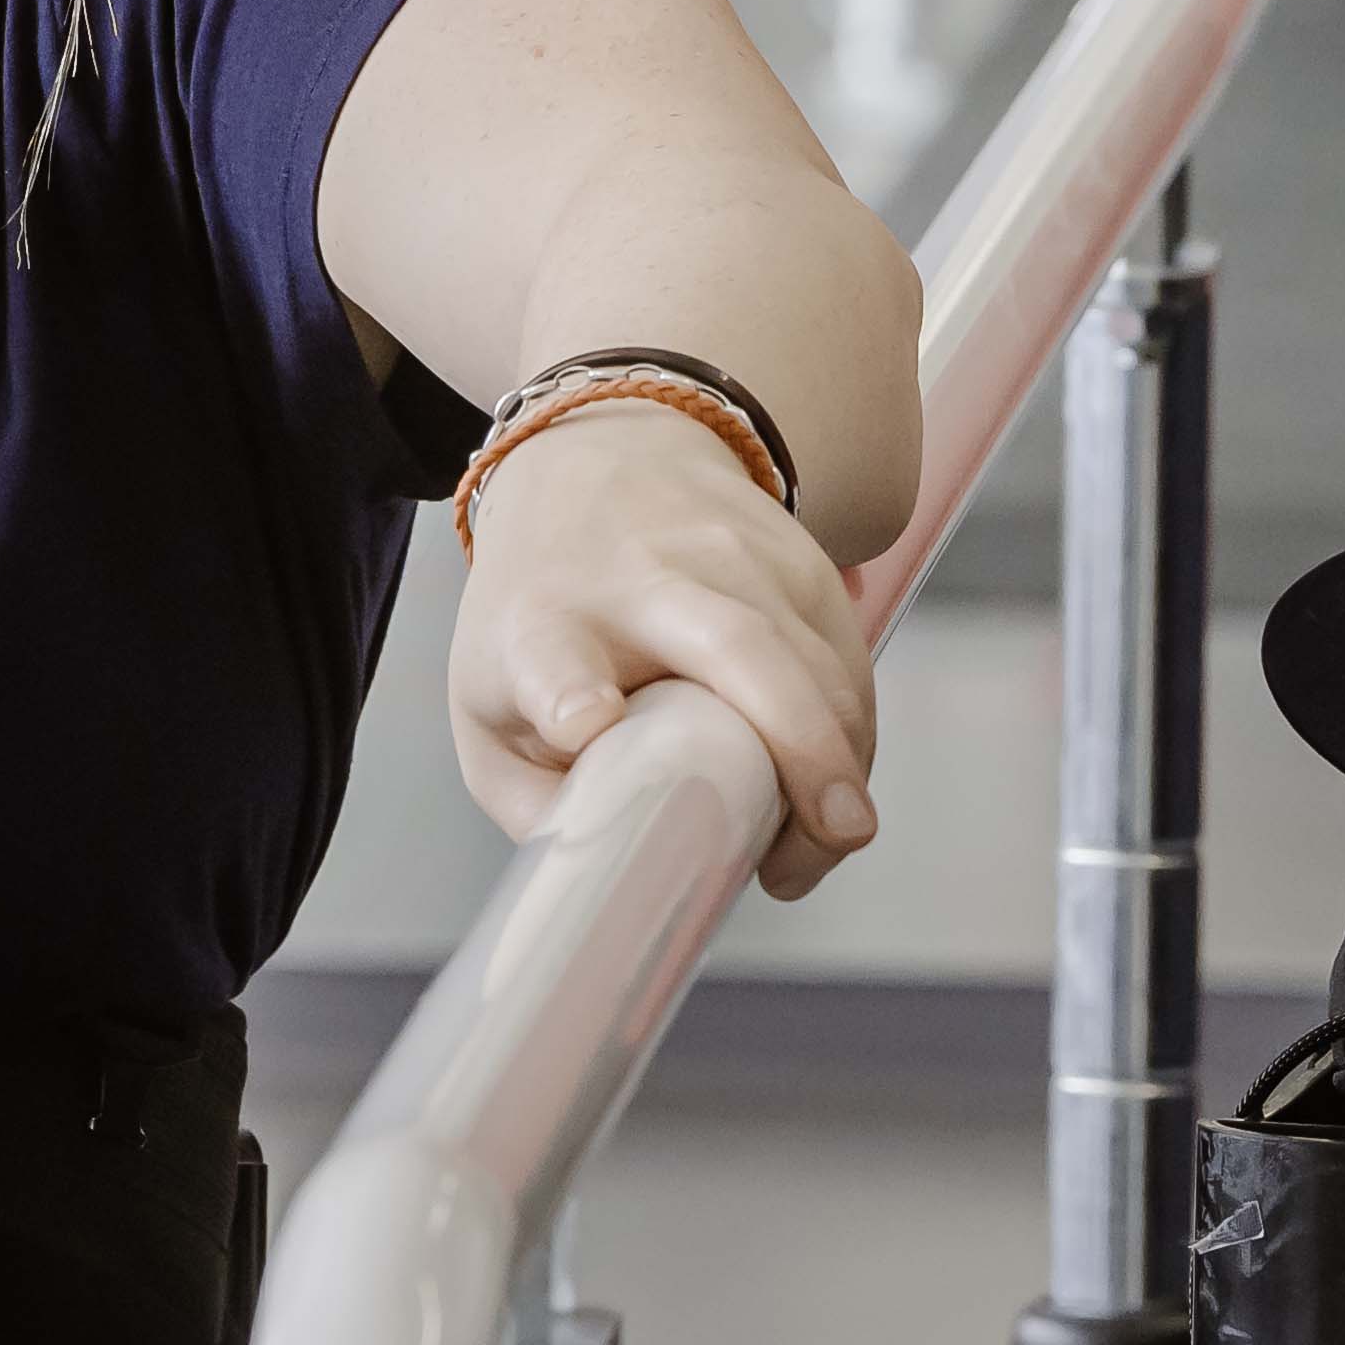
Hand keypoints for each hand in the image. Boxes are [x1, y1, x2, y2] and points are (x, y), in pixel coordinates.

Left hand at [454, 398, 881, 900]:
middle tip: (834, 832)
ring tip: (821, 837)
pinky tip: (833, 779)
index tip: (586, 725)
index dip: (569, 696)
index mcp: (542, 621)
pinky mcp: (800, 557)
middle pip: (733, 648)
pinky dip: (854, 731)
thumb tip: (611, 877)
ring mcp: (728, 555)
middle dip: (799, 744)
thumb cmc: (542, 612)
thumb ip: (532, 798)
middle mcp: (638, 577)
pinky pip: (849, 660)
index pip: (552, 657)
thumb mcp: (489, 700)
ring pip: (816, 662)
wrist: (596, 466)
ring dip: (843, 762)